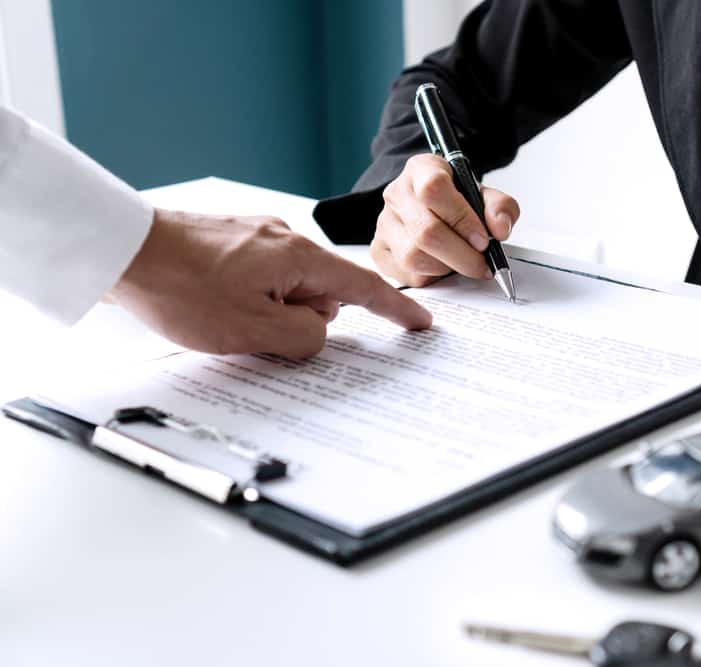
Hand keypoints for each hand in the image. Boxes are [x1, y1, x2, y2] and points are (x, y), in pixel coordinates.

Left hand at [108, 209, 431, 357]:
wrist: (120, 250)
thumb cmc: (180, 288)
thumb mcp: (252, 331)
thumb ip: (304, 337)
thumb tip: (320, 332)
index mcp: (298, 258)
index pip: (363, 287)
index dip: (395, 310)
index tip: (419, 323)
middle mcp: (283, 240)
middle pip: (319, 293)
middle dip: (301, 321)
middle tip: (258, 335)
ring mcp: (256, 238)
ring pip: (286, 289)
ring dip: (269, 312)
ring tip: (224, 319)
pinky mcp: (232, 242)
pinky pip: (260, 279)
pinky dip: (250, 300)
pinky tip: (215, 307)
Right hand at [371, 153, 520, 285]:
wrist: (434, 210)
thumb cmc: (458, 202)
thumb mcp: (484, 196)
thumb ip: (501, 207)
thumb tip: (500, 230)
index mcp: (421, 169)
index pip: (434, 189)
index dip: (462, 219)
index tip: (484, 239)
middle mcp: (397, 194)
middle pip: (425, 231)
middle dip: (462, 256)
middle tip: (482, 264)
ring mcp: (384, 224)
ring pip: (414, 257)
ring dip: (448, 268)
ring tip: (463, 263)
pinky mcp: (379, 251)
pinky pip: (407, 275)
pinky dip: (432, 279)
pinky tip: (443, 268)